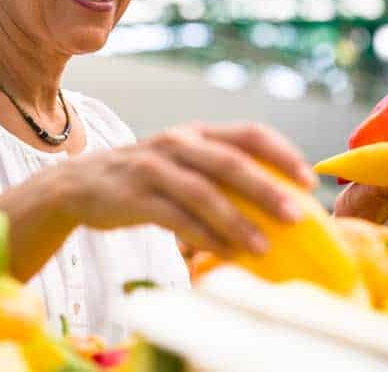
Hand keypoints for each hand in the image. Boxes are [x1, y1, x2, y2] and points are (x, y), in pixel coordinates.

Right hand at [61, 122, 316, 256]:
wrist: (77, 186)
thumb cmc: (145, 179)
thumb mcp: (182, 164)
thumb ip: (220, 173)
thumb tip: (278, 201)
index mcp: (197, 133)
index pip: (249, 133)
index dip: (283, 153)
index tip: (310, 179)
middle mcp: (178, 144)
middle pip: (231, 162)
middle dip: (267, 189)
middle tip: (297, 215)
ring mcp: (154, 168)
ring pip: (204, 193)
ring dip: (237, 221)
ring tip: (264, 247)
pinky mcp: (134, 196)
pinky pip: (174, 218)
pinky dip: (203, 237)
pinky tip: (225, 254)